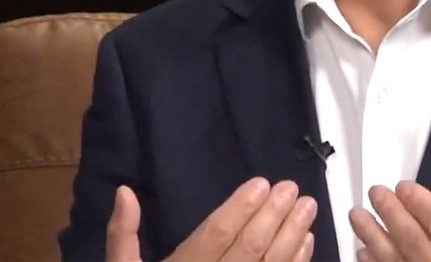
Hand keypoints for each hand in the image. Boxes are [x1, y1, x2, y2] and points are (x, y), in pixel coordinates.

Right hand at [106, 177, 316, 261]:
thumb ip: (122, 236)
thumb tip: (125, 192)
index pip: (217, 235)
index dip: (241, 208)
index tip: (262, 183)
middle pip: (250, 247)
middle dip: (273, 215)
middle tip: (292, 188)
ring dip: (292, 235)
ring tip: (307, 207)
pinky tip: (306, 242)